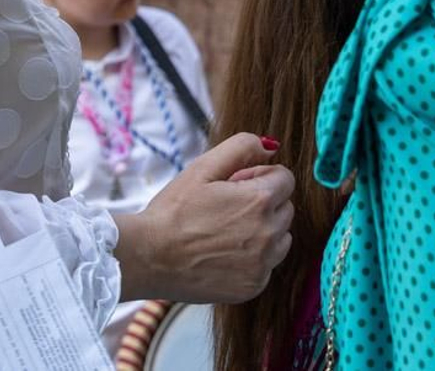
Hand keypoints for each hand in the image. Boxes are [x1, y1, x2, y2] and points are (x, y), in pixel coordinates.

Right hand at [113, 132, 293, 303]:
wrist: (149, 258)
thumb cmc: (173, 212)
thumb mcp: (202, 168)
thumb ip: (241, 147)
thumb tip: (270, 147)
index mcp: (260, 200)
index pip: (285, 178)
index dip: (259, 176)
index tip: (236, 184)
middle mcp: (269, 233)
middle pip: (285, 207)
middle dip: (264, 203)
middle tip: (227, 207)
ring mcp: (263, 264)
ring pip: (281, 238)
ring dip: (264, 231)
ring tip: (226, 232)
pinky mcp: (253, 286)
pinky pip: (268, 265)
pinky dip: (254, 259)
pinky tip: (224, 254)